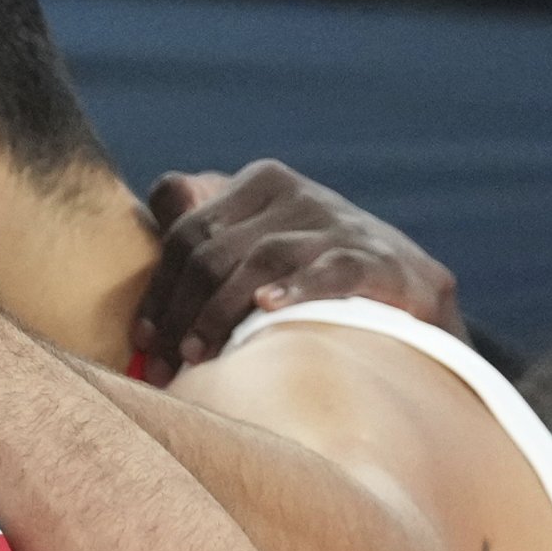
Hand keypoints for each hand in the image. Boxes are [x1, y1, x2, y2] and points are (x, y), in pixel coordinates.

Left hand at [136, 161, 461, 379]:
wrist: (408, 295)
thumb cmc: (307, 273)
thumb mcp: (254, 241)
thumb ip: (206, 222)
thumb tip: (164, 193)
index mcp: (259, 185)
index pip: (185, 233)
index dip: (158, 291)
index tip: (142, 342)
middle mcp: (297, 194)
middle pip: (214, 250)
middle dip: (182, 314)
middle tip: (166, 365)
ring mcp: (339, 223)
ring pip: (260, 259)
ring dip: (221, 312)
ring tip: (200, 356)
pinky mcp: (377, 258)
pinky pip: (330, 270)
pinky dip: (297, 288)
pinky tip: (268, 309)